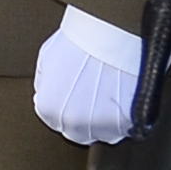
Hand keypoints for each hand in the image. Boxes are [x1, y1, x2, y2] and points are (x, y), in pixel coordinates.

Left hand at [31, 4, 144, 145]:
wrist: (113, 35)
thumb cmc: (81, 42)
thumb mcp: (47, 57)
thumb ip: (44, 82)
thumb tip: (45, 91)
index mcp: (48, 108)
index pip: (53, 120)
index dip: (63, 106)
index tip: (73, 96)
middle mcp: (72, 122)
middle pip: (76, 131)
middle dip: (82, 117)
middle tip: (92, 95)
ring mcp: (100, 126)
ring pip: (102, 134)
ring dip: (104, 120)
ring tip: (109, 94)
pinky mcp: (126, 124)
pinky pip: (125, 129)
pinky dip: (125, 117)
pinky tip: (123, 97)